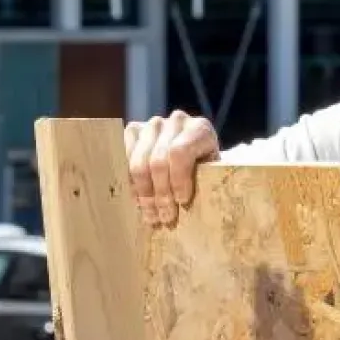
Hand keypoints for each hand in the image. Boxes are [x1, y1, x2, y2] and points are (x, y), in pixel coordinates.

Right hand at [124, 111, 219, 226]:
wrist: (194, 154)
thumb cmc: (207, 170)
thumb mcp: (213, 175)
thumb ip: (206, 184)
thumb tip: (187, 208)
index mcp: (200, 129)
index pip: (180, 153)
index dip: (178, 179)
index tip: (181, 202)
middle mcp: (176, 121)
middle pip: (158, 161)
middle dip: (160, 194)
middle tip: (164, 218)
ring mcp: (153, 124)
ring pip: (139, 162)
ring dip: (144, 193)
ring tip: (150, 215)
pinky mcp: (134, 130)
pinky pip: (125, 158)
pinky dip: (131, 183)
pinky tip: (139, 200)